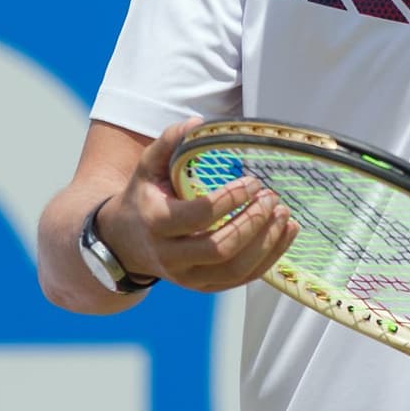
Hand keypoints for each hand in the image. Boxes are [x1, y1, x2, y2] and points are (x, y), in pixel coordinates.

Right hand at [98, 118, 297, 291]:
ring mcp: (188, 278)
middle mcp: (171, 256)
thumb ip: (170, 142)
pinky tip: (284, 233)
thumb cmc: (144, 198)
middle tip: (271, 198)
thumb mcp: (148, 166)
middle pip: (220, 249)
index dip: (229, 200)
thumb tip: (198, 123)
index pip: (198, 216)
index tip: (252, 182)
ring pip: (234, 270)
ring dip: (266, 243)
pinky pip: (241, 280)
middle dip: (252, 223)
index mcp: (156, 222)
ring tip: (283, 214)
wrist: (125, 243)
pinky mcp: (204, 287)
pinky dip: (269, 259)